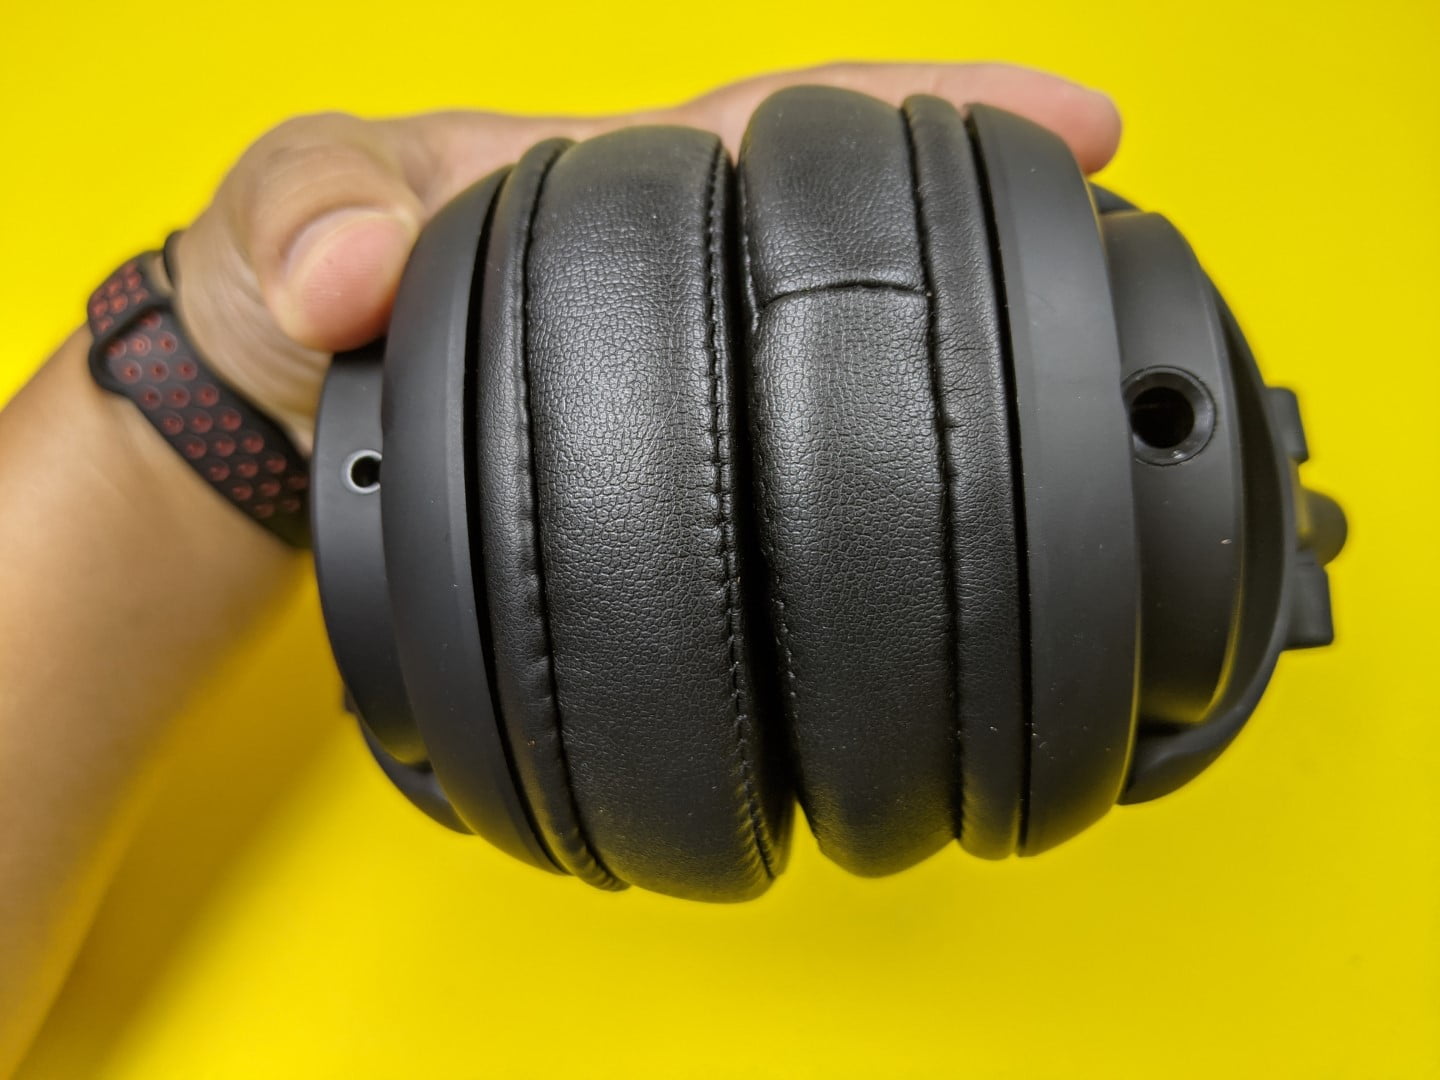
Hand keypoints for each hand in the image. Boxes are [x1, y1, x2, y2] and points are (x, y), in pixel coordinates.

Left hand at [172, 62, 1120, 445]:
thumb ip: (306, 222)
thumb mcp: (278, 229)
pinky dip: (859, 456)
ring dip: (950, 350)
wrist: (279, 416)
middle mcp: (669, 266)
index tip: (1081, 119)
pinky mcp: (662, 444)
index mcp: (621, 181)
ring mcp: (673, 358)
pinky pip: (783, 435)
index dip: (944, 114)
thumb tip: (351, 268)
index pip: (803, 124)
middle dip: (994, 233)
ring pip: (839, 336)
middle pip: (859, 230)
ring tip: (1069, 389)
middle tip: (1118, 268)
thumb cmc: (293, 299)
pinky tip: (919, 499)